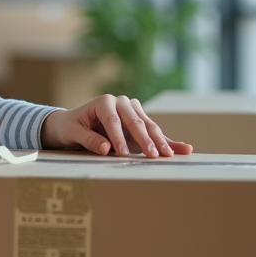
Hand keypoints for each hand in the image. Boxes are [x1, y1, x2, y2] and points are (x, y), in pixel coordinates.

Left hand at [39, 95, 192, 157]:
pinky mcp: (140, 121)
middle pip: (135, 122)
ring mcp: (133, 111)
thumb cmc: (71, 127)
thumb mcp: (73, 133)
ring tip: (168, 155)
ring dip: (159, 141)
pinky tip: (185, 148)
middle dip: (145, 139)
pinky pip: (154, 133)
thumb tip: (105, 148)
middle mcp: (121, 102)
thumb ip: (88, 139)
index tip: (122, 153)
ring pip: (148, 126)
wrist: (73, 124)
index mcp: (104, 101)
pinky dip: (168, 141)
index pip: (113, 120)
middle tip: (152, 155)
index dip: (118, 137)